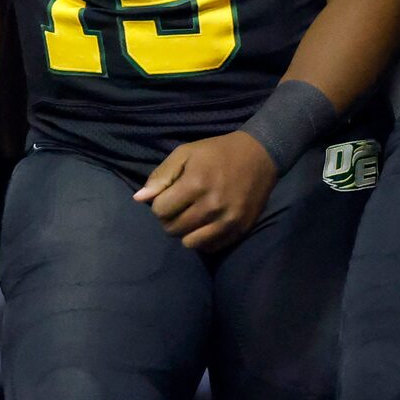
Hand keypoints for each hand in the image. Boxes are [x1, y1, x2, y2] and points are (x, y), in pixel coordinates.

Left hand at [134, 132, 277, 251]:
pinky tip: (206, 223)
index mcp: (196, 184)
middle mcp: (211, 206)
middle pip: (172, 229)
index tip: (169, 195)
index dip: (159, 203)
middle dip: (170, 218)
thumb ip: (161, 176)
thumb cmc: (217, 152)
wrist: (260, 155)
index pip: (160, 210)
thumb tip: (139, 199)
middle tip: (180, 206)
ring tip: (192, 217)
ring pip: (189, 243)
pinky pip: (210, 247)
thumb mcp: (185, 153)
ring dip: (185, 232)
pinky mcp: (239, 229)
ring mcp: (227, 220)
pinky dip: (203, 239)